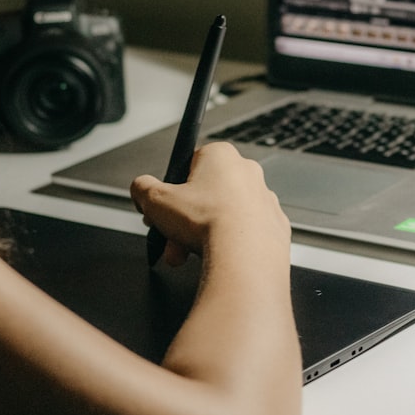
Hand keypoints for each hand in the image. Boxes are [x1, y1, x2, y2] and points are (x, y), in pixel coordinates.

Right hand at [131, 142, 289, 265]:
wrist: (246, 256)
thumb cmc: (207, 222)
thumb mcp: (156, 200)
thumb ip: (142, 188)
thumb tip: (140, 189)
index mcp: (221, 156)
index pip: (188, 167)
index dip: (171, 191)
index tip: (163, 209)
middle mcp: (247, 172)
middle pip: (205, 195)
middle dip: (184, 220)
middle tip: (171, 238)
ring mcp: (265, 199)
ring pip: (224, 216)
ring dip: (202, 235)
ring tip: (188, 254)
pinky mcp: (275, 226)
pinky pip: (245, 234)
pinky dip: (230, 245)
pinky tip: (218, 258)